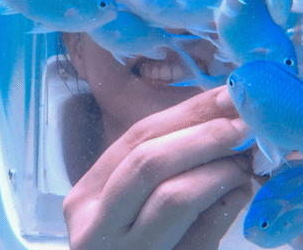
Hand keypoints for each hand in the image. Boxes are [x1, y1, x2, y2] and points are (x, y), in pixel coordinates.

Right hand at [62, 86, 253, 249]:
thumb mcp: (142, 215)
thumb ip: (173, 177)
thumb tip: (223, 124)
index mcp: (85, 197)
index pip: (133, 140)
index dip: (183, 114)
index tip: (226, 95)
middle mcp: (90, 221)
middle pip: (146, 160)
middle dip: (201, 134)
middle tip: (243, 122)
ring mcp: (116, 249)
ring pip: (170, 193)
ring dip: (217, 168)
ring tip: (245, 159)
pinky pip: (194, 232)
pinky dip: (223, 204)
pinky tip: (239, 190)